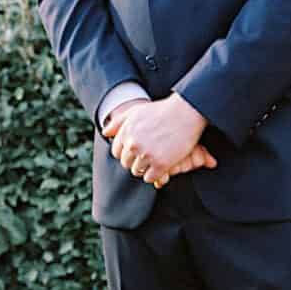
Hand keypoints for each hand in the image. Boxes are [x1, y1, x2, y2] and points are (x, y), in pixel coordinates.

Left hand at [103, 94, 217, 187]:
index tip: (137, 151)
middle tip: (148, 156)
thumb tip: (105, 133)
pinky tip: (161, 167)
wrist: (186, 113)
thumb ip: (118, 122)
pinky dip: (154, 175)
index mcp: (126, 132)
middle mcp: (133, 144)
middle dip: (135, 161)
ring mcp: (147, 155)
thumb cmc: (161, 111)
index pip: (117, 152)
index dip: (126, 153)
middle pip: (126, 163)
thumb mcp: (136, 112)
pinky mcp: (161, 164)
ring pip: (137, 171)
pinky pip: (150, 178)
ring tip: (154, 161)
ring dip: (145, 169)